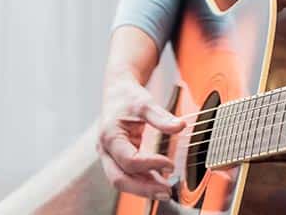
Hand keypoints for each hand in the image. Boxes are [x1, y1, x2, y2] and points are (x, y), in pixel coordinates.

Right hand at [97, 72, 185, 199]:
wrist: (116, 92)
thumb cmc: (128, 97)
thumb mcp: (145, 102)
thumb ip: (161, 116)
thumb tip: (180, 127)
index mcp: (110, 136)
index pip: (129, 160)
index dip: (150, 164)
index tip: (170, 164)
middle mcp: (106, 150)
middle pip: (119, 179)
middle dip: (143, 188)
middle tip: (166, 192)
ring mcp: (110, 156)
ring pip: (122, 181)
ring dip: (143, 189)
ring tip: (166, 191)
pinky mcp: (117, 158)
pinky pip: (127, 175)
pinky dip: (142, 181)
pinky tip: (159, 183)